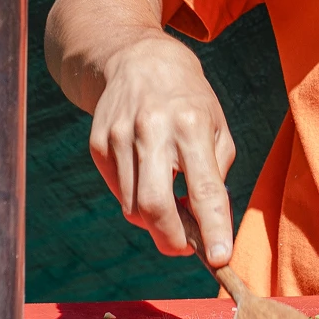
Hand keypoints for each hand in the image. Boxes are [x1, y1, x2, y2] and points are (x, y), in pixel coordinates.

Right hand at [87, 33, 236, 264]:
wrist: (139, 59)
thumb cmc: (189, 98)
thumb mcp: (217, 124)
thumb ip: (216, 173)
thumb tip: (208, 225)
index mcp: (192, 124)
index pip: (204, 188)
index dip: (212, 228)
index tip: (220, 258)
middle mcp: (152, 130)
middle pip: (155, 206)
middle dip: (172, 240)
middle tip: (186, 247)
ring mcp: (119, 137)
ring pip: (133, 207)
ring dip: (155, 221)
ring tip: (171, 205)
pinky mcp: (98, 144)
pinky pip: (119, 191)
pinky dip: (136, 199)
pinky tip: (149, 178)